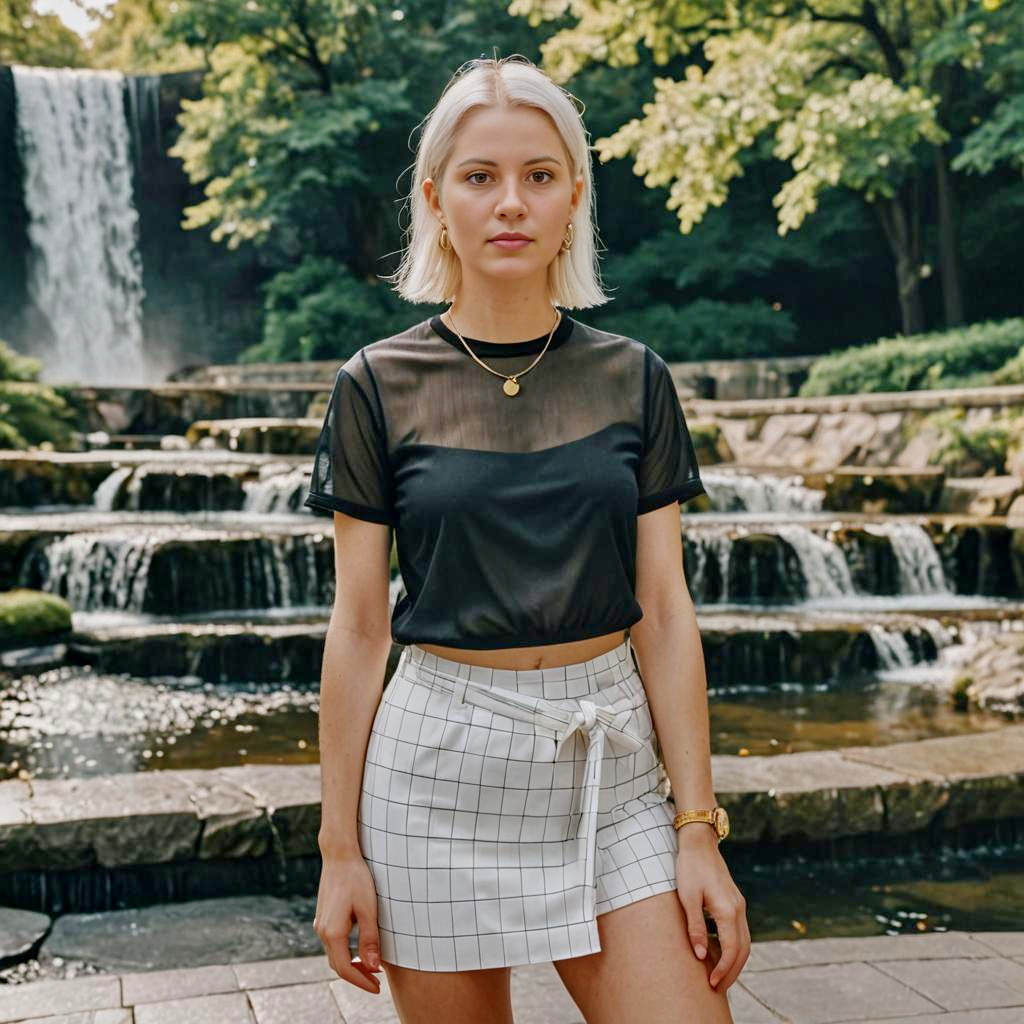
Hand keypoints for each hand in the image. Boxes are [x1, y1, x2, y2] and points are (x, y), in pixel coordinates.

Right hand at [314, 850, 383, 992]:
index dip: (361, 982)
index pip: (345, 969)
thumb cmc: (357, 879)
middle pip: (338, 965)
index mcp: (332, 933)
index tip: (378, 988)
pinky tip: (359, 949)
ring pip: (334, 954)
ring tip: (372, 968)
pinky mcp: (324, 917)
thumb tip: (373, 968)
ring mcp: (321, 924)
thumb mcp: (368, 909)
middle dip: (357, 976)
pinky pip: (333, 943)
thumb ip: (370, 939)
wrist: (339, 855)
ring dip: (352, 964)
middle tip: (378, 981)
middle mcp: (322, 931)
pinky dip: (346, 952)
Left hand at [675, 825, 750, 991]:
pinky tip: (719, 953)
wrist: (699, 843)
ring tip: (720, 976)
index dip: (723, 970)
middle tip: (718, 988)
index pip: (731, 950)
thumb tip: (700, 956)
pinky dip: (734, 947)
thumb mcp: (687, 897)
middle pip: (743, 950)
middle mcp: (738, 909)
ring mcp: (739, 905)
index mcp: (728, 910)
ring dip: (735, 961)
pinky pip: (740, 931)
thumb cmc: (690, 868)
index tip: (712, 983)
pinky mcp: (735, 902)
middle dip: (733, 972)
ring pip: (745, 941)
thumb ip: (695, 927)